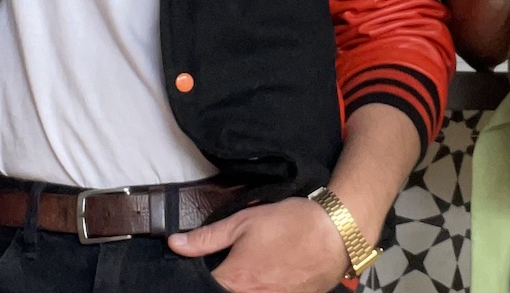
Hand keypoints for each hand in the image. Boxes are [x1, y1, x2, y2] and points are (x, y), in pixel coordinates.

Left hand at [168, 197, 348, 292]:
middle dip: (224, 282)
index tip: (207, 265)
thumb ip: (206, 237)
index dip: (200, 275)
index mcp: (234, 280)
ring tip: (256, 268)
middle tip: (236, 264)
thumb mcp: (243, 222)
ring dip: (245, 286)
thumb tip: (174, 244)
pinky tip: (270, 276)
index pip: (202, 287)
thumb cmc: (290, 224)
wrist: (334, 233)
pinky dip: (264, 289)